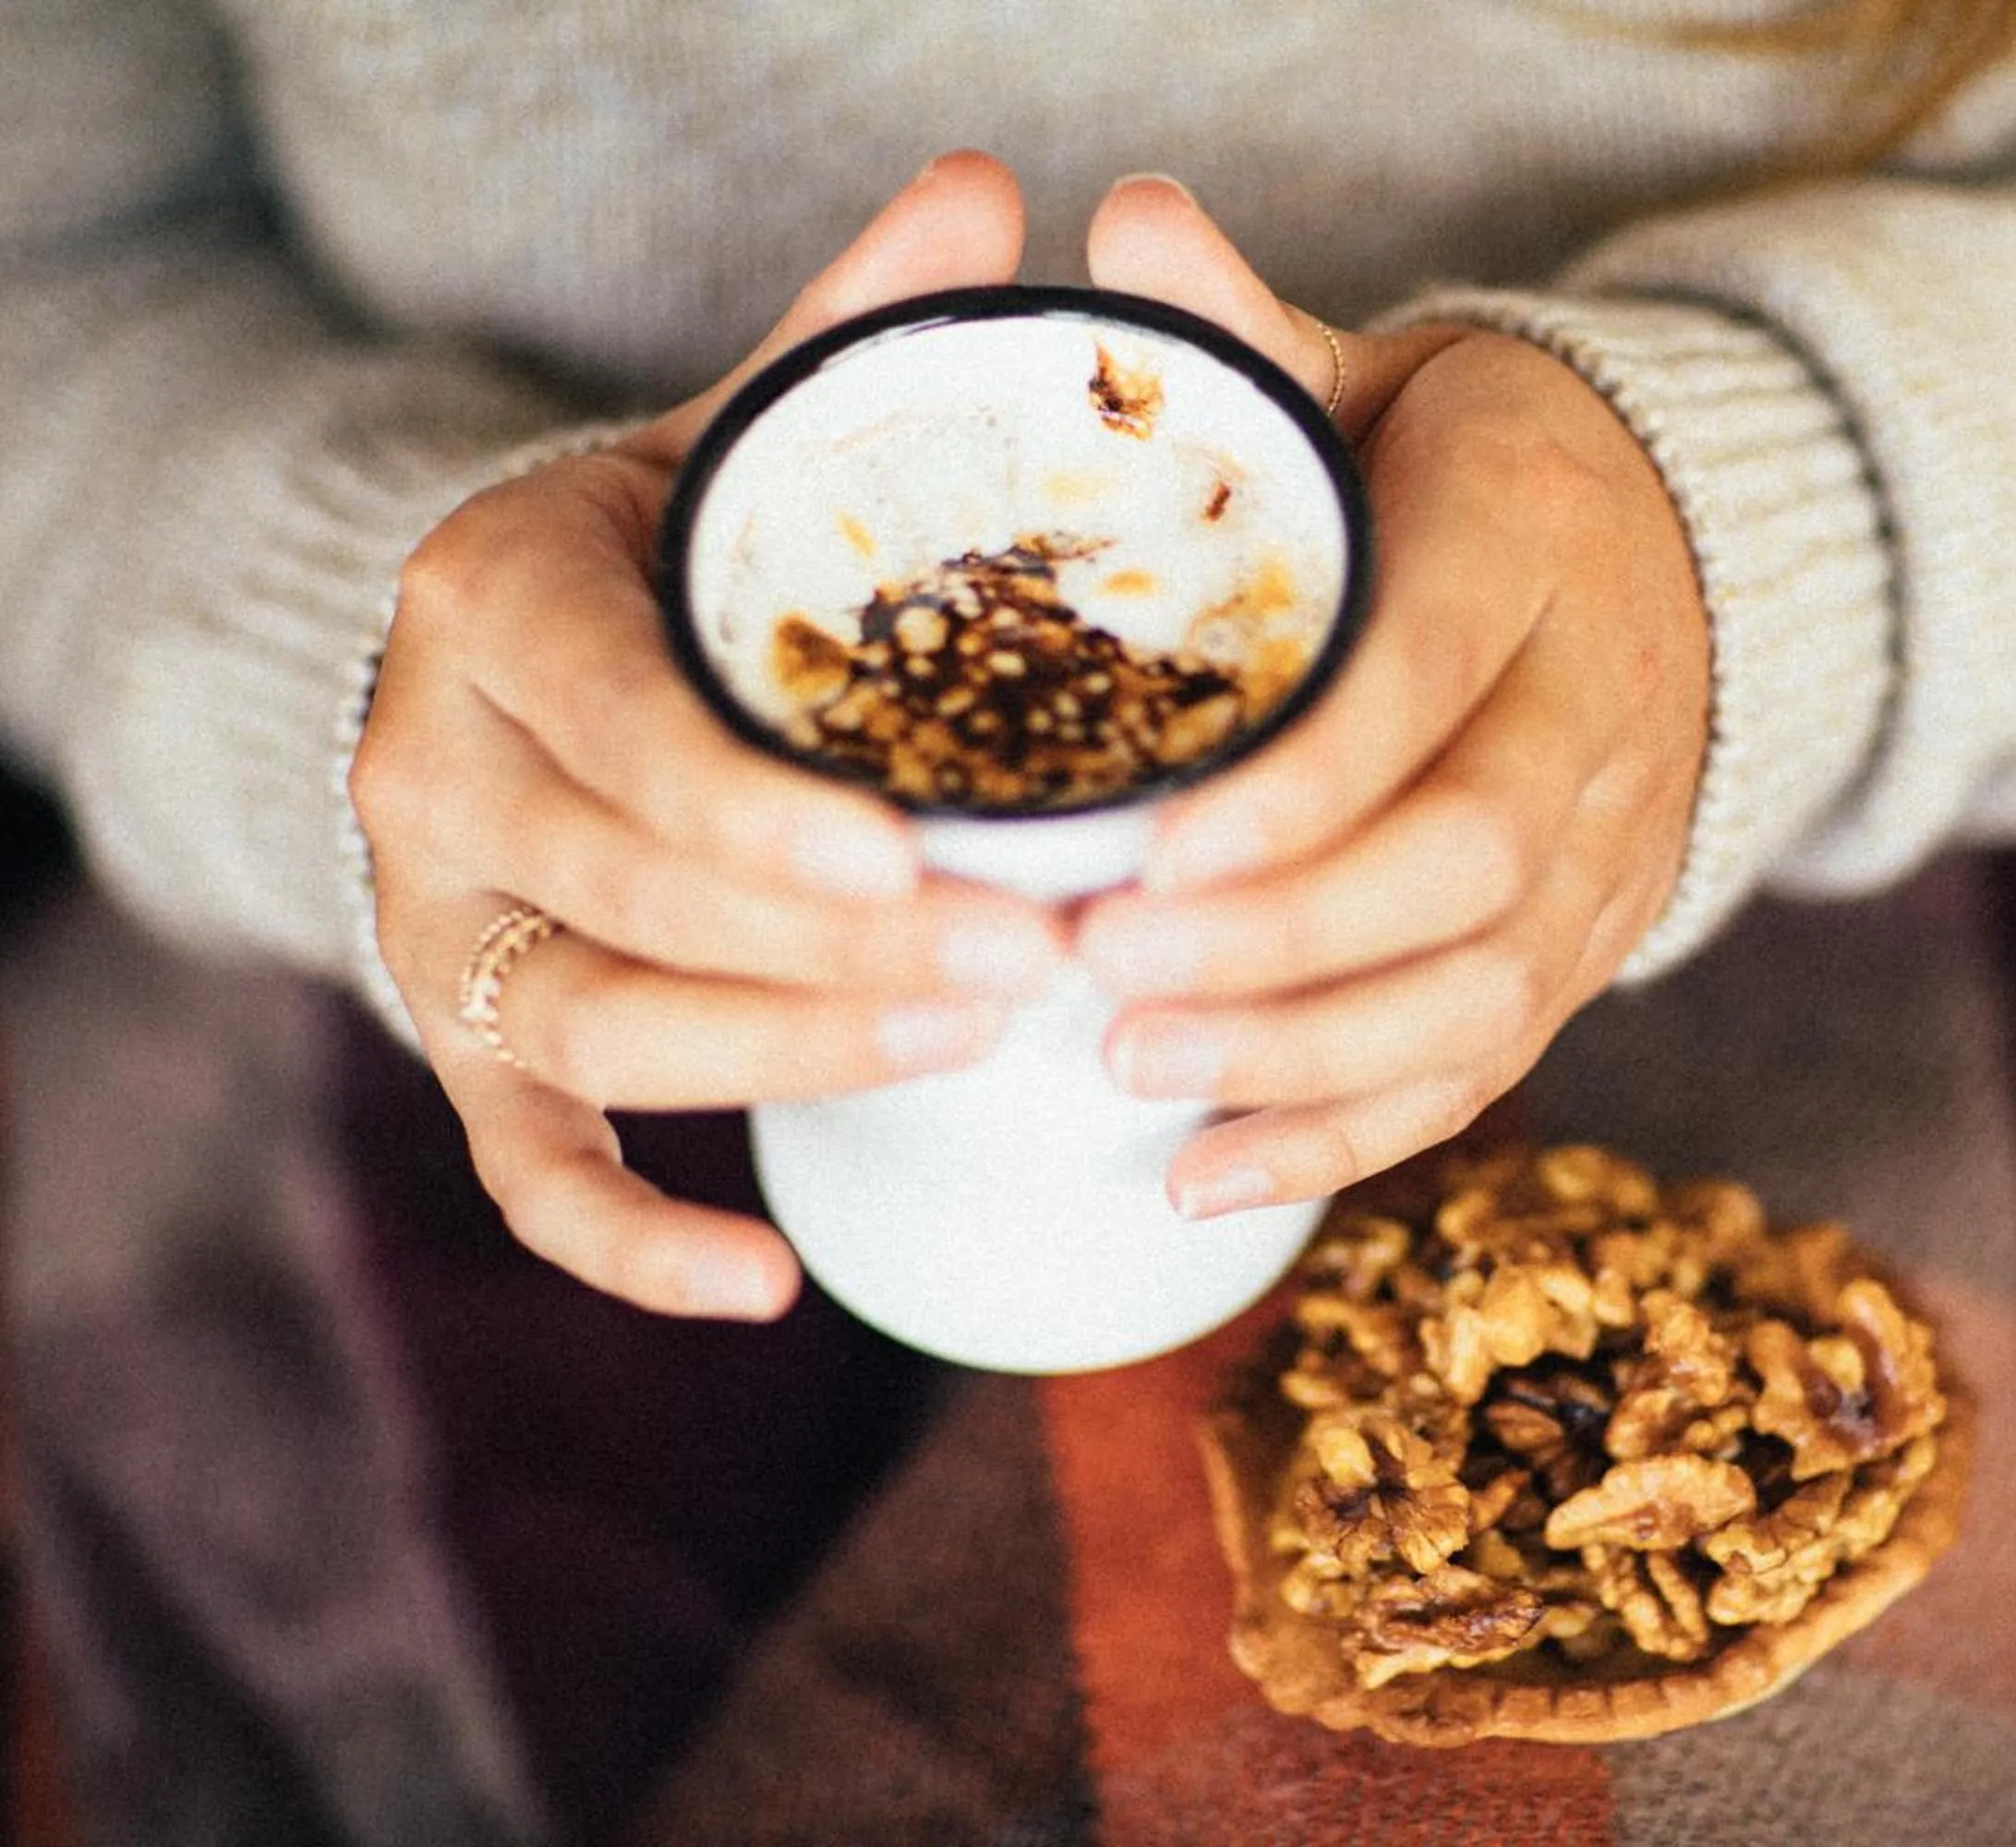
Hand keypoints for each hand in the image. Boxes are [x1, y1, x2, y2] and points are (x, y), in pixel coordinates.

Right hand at [352, 153, 1070, 1318]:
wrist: (527, 652)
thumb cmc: (671, 550)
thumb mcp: (739, 430)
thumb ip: (852, 338)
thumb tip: (998, 197)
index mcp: (498, 600)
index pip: (619, 723)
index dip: (757, 811)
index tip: (924, 858)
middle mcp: (437, 769)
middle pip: (628, 894)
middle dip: (829, 946)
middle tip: (1032, 964)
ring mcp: (441, 921)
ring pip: (600, 1028)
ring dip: (788, 1057)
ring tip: (978, 1050)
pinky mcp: (464, 1035)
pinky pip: (525, 1165)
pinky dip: (629, 1239)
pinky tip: (771, 1286)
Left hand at [1072, 177, 1710, 1215]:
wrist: (1672, 557)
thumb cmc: (1468, 469)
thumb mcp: (1381, 376)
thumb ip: (1257, 330)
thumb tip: (1121, 221)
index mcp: (1535, 548)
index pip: (1431, 678)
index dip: (1304, 783)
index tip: (1150, 845)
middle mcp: (1598, 711)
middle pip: (1464, 862)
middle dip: (1282, 940)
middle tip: (1098, 970)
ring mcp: (1606, 850)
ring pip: (1481, 993)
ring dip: (1303, 1054)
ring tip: (1124, 1076)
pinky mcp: (1584, 948)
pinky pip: (1484, 1069)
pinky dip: (1347, 1133)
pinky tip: (1202, 1178)